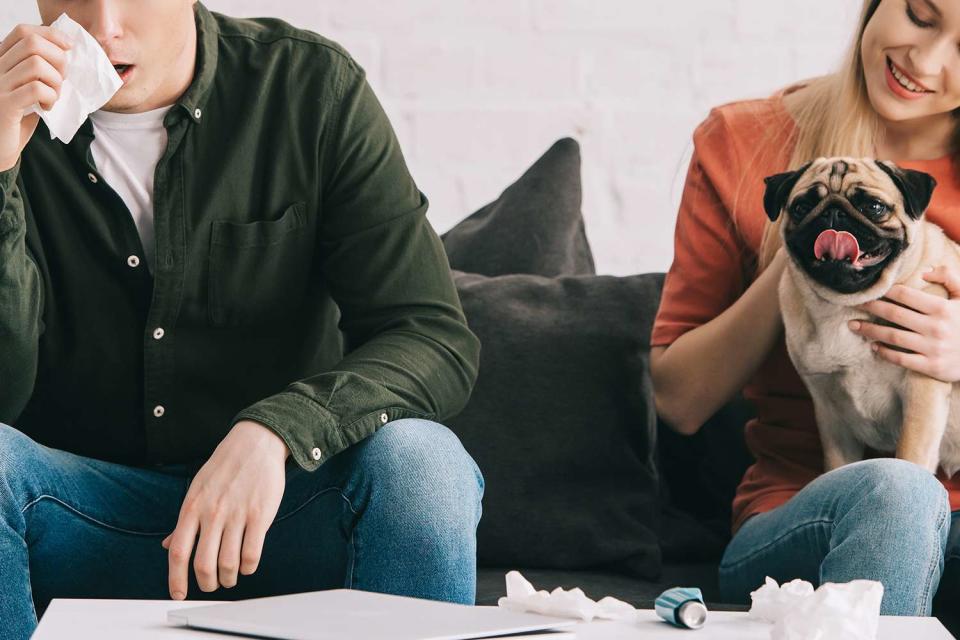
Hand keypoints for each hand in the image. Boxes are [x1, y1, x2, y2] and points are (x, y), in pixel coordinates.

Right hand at [0, 25, 70, 171]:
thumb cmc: (18, 117)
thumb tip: (67, 53)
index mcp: (1, 60)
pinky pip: (36, 89)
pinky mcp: (4, 105)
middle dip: (58, 59)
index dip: (50, 35)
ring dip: (56, 82)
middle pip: (32, 44)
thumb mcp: (30, 88)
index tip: (69, 46)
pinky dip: (50, 97)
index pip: (23, 31)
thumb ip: (41, 71)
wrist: (0, 148)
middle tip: (61, 80)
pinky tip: (47, 108)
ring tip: (53, 97)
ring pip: (36, 65)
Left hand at [161, 420, 289, 599]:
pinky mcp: (260, 515)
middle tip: (213, 585)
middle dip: (208, 584)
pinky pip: (252, 553)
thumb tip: (168, 545)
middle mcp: (212, 513)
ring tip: (232, 577)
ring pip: (228, 563)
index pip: (178, 552)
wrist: (255, 443)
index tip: (179, 594)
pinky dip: (249, 567)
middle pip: (203, 564)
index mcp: (192, 508)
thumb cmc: (225, 467)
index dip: (176, 579)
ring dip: (230, 578)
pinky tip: (248, 564)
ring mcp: (236, 514)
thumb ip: (185, 521)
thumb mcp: (197, 490)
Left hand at [848, 265, 959, 381]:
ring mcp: (933, 348)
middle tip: (854, 304)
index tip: (869, 290)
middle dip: (871, 308)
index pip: (905, 295)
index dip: (885, 291)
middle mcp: (936, 327)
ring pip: (892, 336)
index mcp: (943, 308)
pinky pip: (901, 359)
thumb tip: (924, 271)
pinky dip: (884, 352)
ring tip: (853, 325)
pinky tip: (873, 346)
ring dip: (870, 330)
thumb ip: (951, 278)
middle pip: (893, 314)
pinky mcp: (931, 366)